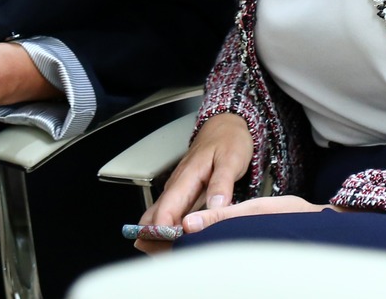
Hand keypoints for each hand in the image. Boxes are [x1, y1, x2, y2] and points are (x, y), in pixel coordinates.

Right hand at [135, 113, 254, 252]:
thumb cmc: (228, 141)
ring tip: (164, 257)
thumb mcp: (231, 159)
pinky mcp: (185, 193)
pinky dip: (169, 229)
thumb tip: (216, 205)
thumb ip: (223, 183)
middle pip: (157, 215)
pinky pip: (172, 214)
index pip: (167, 208)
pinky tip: (174, 243)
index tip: (164, 247)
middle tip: (160, 260)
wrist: (227, 126)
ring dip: (160, 236)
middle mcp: (178, 184)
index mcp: (186, 176)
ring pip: (162, 216)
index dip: (161, 229)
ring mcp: (180, 189)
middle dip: (155, 238)